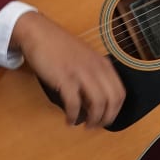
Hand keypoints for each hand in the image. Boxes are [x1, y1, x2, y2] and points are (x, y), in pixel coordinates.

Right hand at [10, 11, 125, 128]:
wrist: (39, 33)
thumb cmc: (59, 47)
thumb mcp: (85, 58)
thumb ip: (93, 74)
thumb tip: (95, 101)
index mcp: (102, 63)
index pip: (120, 92)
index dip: (115, 110)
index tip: (107, 118)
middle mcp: (95, 67)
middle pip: (112, 100)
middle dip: (106, 118)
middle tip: (96, 126)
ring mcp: (80, 72)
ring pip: (97, 103)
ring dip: (93, 119)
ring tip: (85, 125)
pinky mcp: (64, 78)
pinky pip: (74, 104)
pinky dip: (73, 116)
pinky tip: (69, 120)